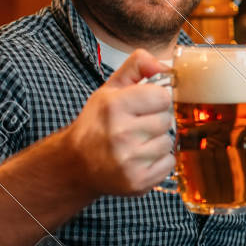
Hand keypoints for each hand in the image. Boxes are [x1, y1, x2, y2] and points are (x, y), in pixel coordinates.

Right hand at [60, 49, 174, 198]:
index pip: (163, 96)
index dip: (156, 99)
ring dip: (157, 142)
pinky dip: (159, 161)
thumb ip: (137, 67)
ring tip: (136, 143)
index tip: (144, 105)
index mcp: (114, 106)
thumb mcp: (110, 89)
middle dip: (156, 121)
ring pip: (168, 142)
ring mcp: (129, 160)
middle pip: (166, 120)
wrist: (76, 164)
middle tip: (137, 126)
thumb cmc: (97, 124)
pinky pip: (169, 163)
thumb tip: (165, 64)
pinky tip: (140, 158)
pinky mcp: (137, 181)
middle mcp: (120, 133)